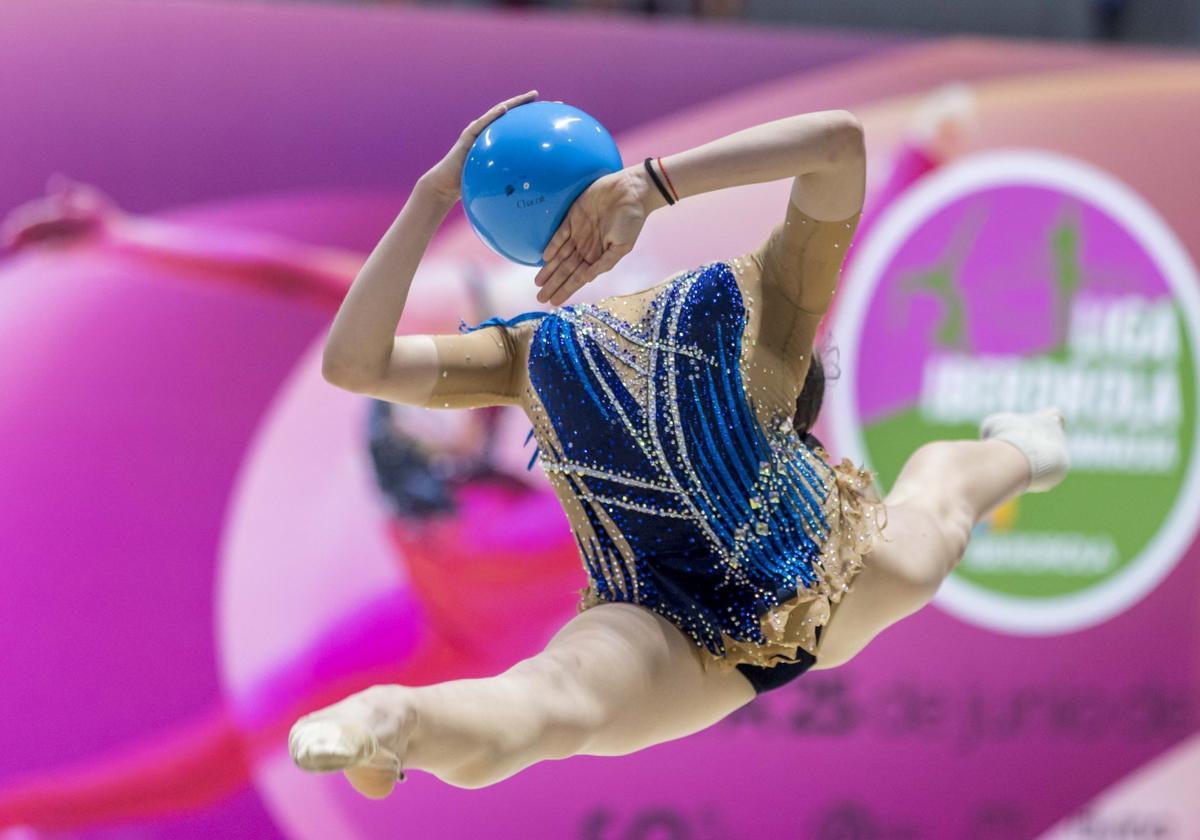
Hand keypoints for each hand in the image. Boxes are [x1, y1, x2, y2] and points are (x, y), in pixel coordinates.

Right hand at [418, 89, 539, 204]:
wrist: (447, 184)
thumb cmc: (470, 182)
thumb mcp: (495, 179)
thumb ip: (509, 176)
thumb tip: (532, 186)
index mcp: (494, 139)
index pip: (515, 124)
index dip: (530, 117)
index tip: (550, 112)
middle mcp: (486, 131)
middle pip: (509, 113)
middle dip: (526, 104)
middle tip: (543, 97)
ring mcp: (477, 131)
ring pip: (497, 113)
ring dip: (513, 104)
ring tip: (528, 97)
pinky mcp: (467, 136)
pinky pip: (481, 124)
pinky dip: (492, 116)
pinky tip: (504, 109)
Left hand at [534, 167, 650, 305]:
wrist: (630, 192)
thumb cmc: (631, 221)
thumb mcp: (622, 247)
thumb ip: (604, 264)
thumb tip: (586, 279)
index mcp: (598, 256)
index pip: (578, 277)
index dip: (566, 289)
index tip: (555, 302)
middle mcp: (586, 247)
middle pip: (565, 269)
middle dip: (553, 284)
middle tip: (540, 297)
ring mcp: (578, 233)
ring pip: (560, 256)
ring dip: (549, 269)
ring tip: (538, 283)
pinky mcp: (573, 218)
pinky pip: (559, 235)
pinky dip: (552, 246)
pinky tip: (544, 258)